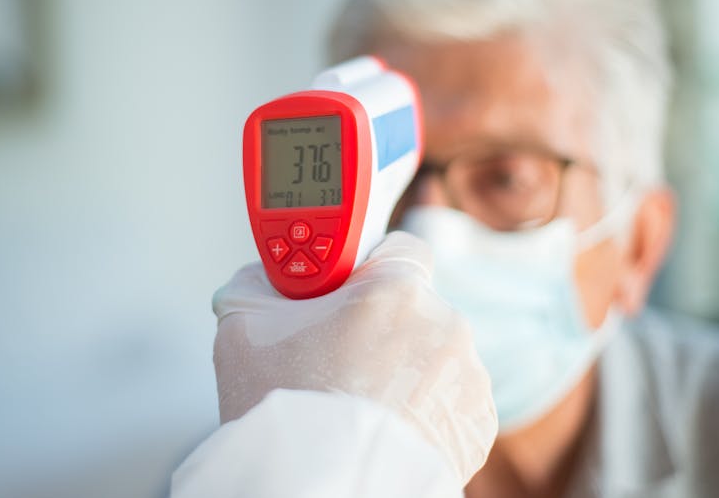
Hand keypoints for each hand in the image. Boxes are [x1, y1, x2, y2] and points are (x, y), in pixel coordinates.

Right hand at [212, 231, 497, 482]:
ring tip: (358, 401)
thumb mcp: (243, 326)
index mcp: (396, 288)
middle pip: (412, 305)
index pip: (398, 245)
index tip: (345, 288)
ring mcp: (466, 375)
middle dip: (380, 324)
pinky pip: (448, 398)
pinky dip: (423, 408)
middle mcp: (444, 323)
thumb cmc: (289, 411)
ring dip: (404, 368)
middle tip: (337, 356)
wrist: (321, 486)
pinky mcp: (476, 421)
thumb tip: (267, 275)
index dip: (368, 266)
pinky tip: (384, 424)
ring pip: (430, 353)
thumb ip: (259, 281)